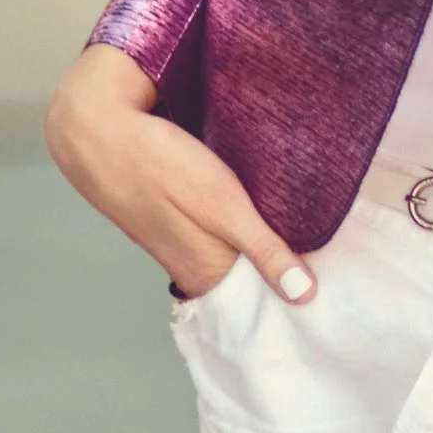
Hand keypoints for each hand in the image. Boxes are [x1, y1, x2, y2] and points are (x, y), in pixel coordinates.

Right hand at [44, 42, 316, 306]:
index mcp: (204, 272)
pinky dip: (242, 223)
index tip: (335, 297)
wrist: (97, 129)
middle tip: (335, 265)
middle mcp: (190, 263)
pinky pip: (218, 228)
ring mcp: (179, 238)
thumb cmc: (161, 164)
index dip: (293, 298)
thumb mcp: (222, 204)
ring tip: (313, 237)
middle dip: (285, 272)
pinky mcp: (175, 213)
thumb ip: (263, 249)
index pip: (258, 303)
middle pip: (247, 279)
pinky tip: (264, 209)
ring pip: (233, 251)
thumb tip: (304, 297)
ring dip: (263, 244)